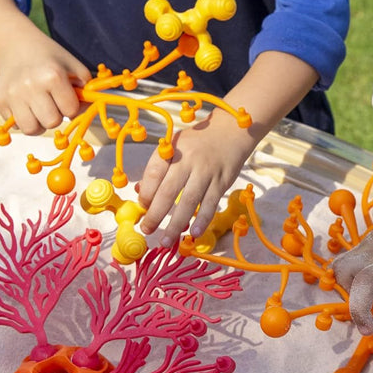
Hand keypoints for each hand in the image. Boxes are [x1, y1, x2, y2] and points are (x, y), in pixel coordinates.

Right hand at [0, 0, 90, 134]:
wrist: (16, 46)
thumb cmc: (49, 58)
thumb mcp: (73, 66)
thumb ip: (86, 88)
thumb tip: (89, 111)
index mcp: (53, 76)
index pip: (70, 110)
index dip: (72, 106)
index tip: (67, 98)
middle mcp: (31, 86)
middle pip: (52, 122)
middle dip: (56, 116)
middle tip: (53, 103)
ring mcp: (13, 95)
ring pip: (32, 129)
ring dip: (40, 123)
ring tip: (41, 109)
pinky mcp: (0, 102)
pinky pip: (16, 125)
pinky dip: (24, 120)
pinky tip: (27, 105)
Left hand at [136, 112, 255, 245]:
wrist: (231, 131)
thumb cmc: (198, 142)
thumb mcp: (175, 146)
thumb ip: (158, 168)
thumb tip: (142, 194)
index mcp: (173, 150)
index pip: (154, 173)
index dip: (146, 194)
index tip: (142, 208)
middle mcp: (189, 160)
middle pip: (168, 191)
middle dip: (155, 214)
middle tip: (147, 230)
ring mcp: (206, 172)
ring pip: (188, 202)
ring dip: (175, 224)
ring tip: (166, 241)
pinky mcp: (222, 181)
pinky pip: (210, 204)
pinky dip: (202, 220)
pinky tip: (194, 233)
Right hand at [332, 207, 372, 335]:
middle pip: (365, 287)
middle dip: (361, 313)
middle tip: (369, 328)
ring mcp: (370, 253)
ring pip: (346, 273)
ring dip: (350, 293)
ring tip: (363, 300)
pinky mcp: (359, 247)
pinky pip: (341, 264)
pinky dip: (343, 279)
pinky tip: (355, 285)